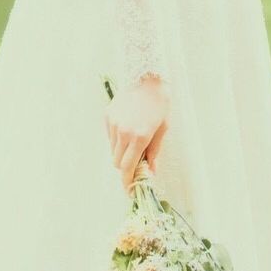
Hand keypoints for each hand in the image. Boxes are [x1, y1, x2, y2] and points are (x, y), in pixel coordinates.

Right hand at [104, 74, 169, 194]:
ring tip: (133, 144)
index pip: (127, 168)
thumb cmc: (159, 105)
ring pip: (112, 150)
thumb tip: (149, 171)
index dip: (127, 182)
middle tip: (136, 166)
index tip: (129, 191)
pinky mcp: (108, 116)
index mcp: (138, 137)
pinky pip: (110, 136)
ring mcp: (113, 123)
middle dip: (125, 168)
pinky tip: (128, 130)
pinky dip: (117, 140)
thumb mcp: (162, 130)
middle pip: (117, 162)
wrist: (147, 79)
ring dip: (121, 154)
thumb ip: (153, 153)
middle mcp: (122, 132)